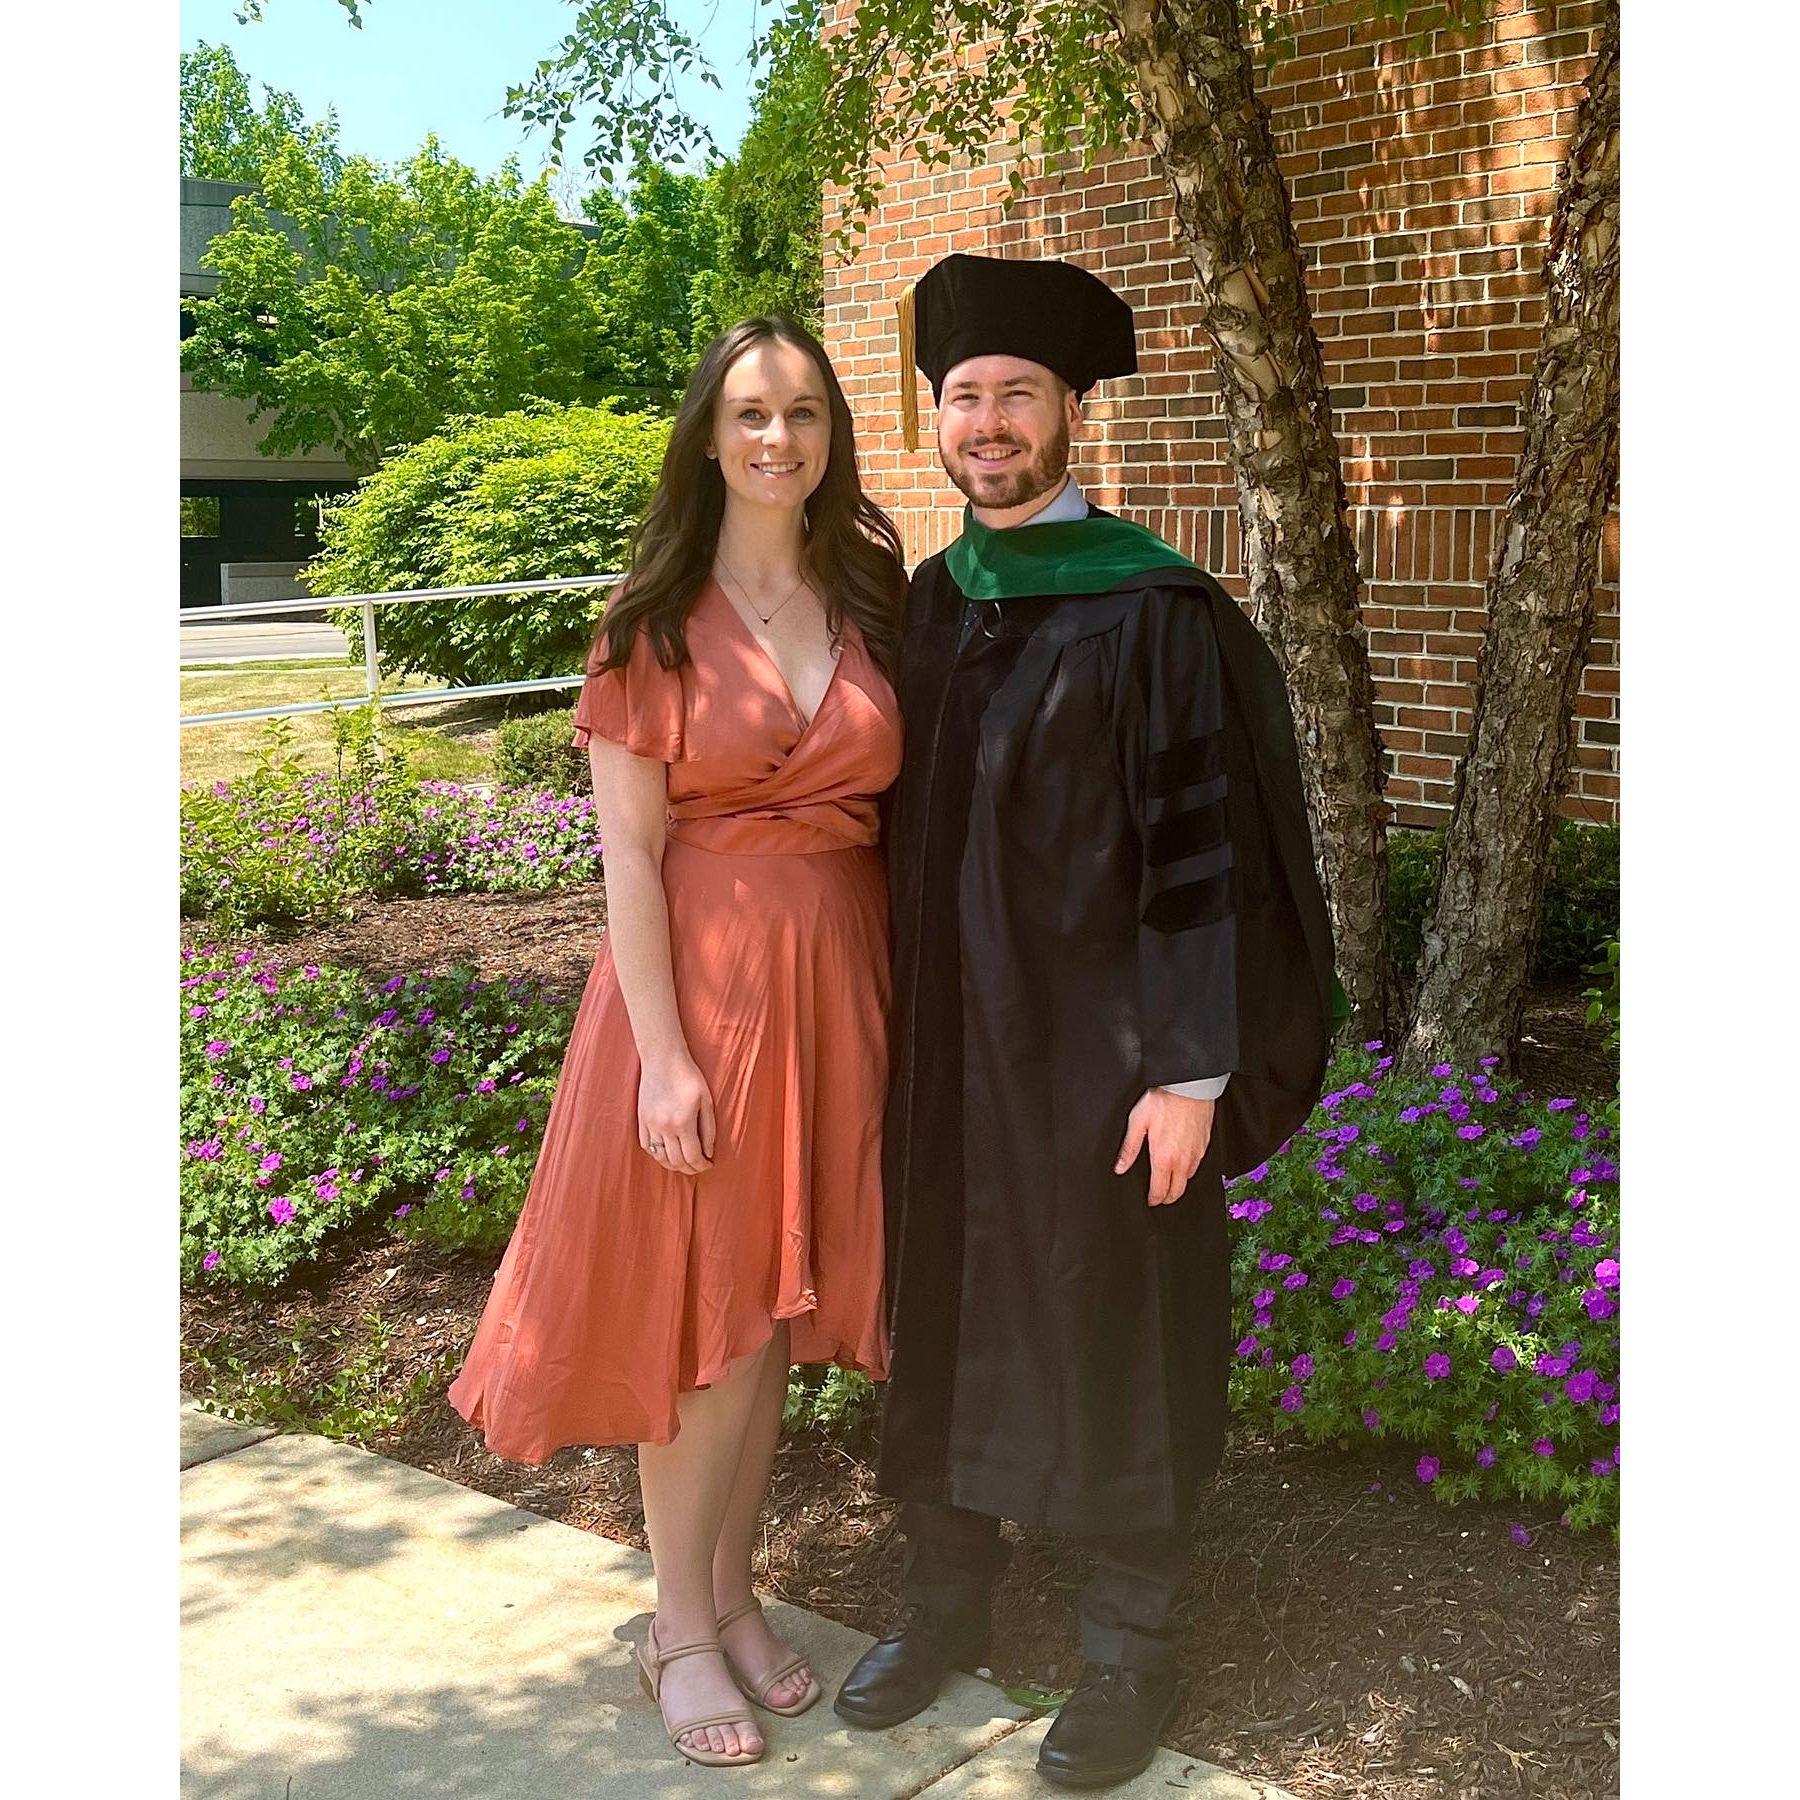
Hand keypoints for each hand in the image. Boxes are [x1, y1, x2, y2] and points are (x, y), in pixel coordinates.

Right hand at [639, 1053, 715, 1175]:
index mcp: (683, 1123)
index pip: (692, 1156)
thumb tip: (708, 1152)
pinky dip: (657, 1154)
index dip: (702, 1165)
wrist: (662, 1058)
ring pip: (660, 1157)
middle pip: (676, 1161)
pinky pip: (647, 1146)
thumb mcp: (706, 1101)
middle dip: (690, 1168)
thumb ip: (709, 1129)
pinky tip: (667, 1152)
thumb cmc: (688, 1076)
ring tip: (684, 1162)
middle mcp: (664, 1127)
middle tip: (698, 1166)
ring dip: (673, 1164)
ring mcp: (650, 1124)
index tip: (708, 1164)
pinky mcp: (641, 1119)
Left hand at [1114, 1088, 1214, 1204]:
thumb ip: (1129, 1149)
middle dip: (1167, 1198)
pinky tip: (1182, 1166)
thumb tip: (1120, 1167)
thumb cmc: (1164, 1101)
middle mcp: (1182, 1160)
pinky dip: (1188, 1171)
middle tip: (1160, 1198)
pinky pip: (1197, 1166)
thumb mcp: (1138, 1123)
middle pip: (1177, 1191)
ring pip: (1188, 1180)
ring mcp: (1196, 1154)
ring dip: (1178, 1185)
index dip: (1153, 1199)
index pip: (1159, 1190)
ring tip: (1169, 1183)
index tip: (1150, 1200)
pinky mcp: (1204, 1145)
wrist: (1189, 1087)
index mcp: (1163, 1158)